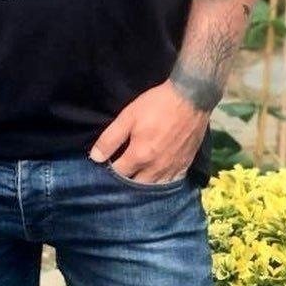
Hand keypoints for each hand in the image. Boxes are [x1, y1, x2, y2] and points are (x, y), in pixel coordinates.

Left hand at [89, 80, 209, 183]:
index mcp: (140, 156)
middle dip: (127, 180)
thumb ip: (110, 139)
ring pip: (154, 186)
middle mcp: (156, 169)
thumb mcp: (128, 117)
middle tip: (121, 170)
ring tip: (137, 175)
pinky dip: (162, 182)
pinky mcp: (185, 166)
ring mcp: (172, 169)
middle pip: (137, 185)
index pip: (119, 174)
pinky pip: (171, 182)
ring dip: (144, 184)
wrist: (190, 99)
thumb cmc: (155, 105)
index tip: (107, 163)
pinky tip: (157, 175)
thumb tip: (96, 158)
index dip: (110, 170)